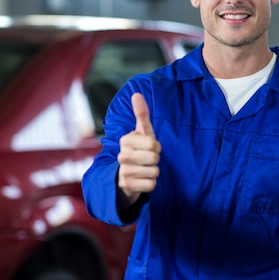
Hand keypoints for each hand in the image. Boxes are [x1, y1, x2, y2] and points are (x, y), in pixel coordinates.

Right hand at [117, 93, 161, 207]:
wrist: (127, 175)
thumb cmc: (139, 149)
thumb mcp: (142, 132)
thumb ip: (141, 114)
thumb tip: (136, 93)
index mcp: (126, 140)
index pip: (153, 144)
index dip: (156, 147)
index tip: (150, 147)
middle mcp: (122, 155)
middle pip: (154, 158)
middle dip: (156, 160)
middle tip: (148, 159)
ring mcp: (123, 171)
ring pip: (154, 172)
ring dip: (154, 172)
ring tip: (145, 169)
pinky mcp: (125, 186)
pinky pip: (150, 185)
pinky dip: (151, 184)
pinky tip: (143, 180)